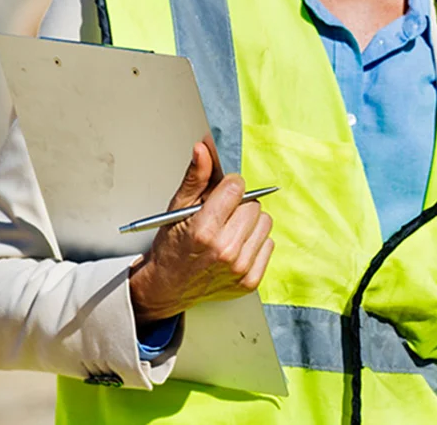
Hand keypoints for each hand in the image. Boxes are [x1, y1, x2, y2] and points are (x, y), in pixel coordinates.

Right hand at [128, 142, 274, 323]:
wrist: (168, 287)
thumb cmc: (172, 247)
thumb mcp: (177, 208)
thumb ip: (195, 177)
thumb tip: (204, 148)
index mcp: (204, 230)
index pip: (237, 187)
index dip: (228, 187)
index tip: (219, 196)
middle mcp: (224, 251)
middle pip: (253, 205)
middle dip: (238, 206)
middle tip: (220, 218)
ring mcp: (239, 269)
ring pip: (264, 222)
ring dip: (249, 223)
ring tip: (228, 232)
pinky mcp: (250, 281)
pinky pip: (269, 244)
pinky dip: (255, 243)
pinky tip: (236, 247)